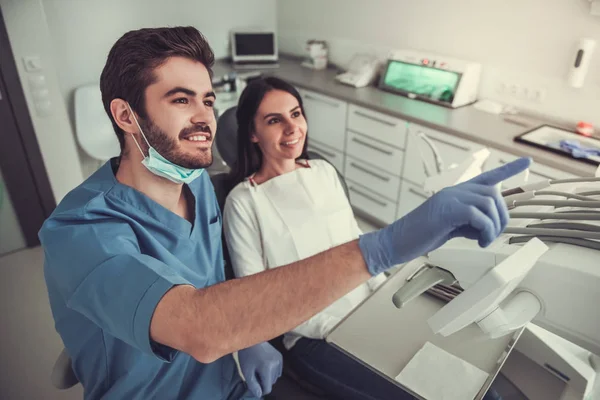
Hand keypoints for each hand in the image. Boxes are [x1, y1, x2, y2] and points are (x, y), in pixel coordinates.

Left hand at [238, 342, 282, 397]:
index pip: (267, 388)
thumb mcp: (247, 371)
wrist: (251, 339)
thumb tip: (259, 395)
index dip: (260, 389)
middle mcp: (276, 364)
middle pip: (272, 383)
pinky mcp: (280, 356)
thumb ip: (253, 385)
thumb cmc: (246, 355)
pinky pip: (278, 370)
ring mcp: (279, 359)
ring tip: (259, 368)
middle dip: (264, 381)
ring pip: (275, 377)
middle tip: (255, 373)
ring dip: (268, 376)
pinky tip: (265, 364)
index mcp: (267, 368)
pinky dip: (272, 370)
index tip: (253, 383)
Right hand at [359, 157, 530, 274]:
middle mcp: (455, 191)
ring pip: (489, 203)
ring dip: (493, 226)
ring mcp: (450, 198)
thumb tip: (487, 227)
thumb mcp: (450, 227)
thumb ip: (469, 222)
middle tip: (492, 236)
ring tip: (483, 240)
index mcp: (456, 193)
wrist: (397, 241)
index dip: (509, 169)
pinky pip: (479, 216)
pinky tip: (477, 241)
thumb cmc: (420, 235)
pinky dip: (485, 231)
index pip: (487, 176)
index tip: (527, 161)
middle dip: (502, 217)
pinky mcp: (448, 209)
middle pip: (494, 194)